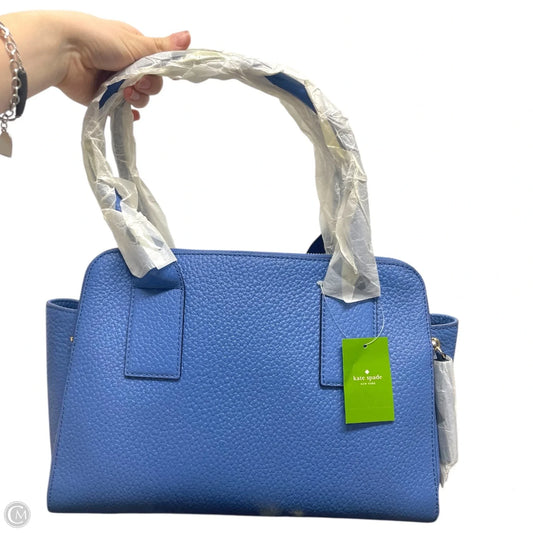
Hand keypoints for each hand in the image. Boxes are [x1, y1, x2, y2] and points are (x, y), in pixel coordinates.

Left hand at [55, 12, 189, 108]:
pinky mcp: (103, 98)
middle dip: (147, 86)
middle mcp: (125, 65)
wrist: (63, 51)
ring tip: (123, 92)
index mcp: (133, 48)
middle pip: (150, 84)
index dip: (158, 72)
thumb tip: (189, 36)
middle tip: (135, 82)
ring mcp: (114, 82)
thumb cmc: (96, 39)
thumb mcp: (135, 42)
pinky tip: (129, 113)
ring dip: (136, 98)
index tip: (152, 72)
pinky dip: (128, 113)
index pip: (157, 65)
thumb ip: (162, 47)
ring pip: (138, 98)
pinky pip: (122, 110)